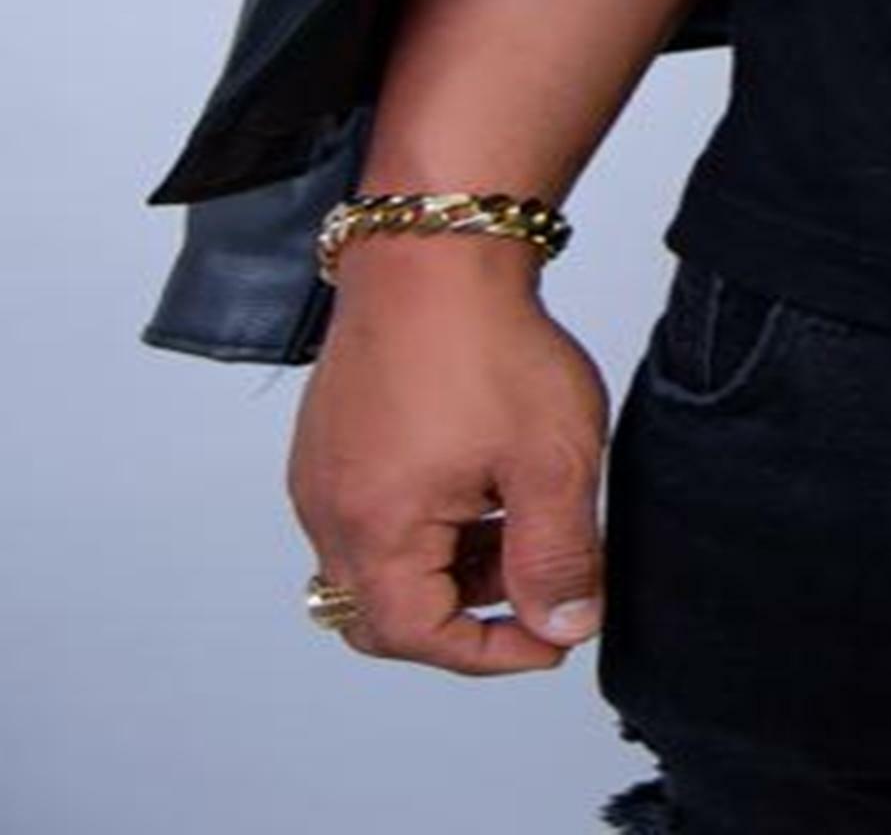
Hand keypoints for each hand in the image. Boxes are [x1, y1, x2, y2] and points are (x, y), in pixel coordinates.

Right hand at [286, 240, 609, 672]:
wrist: (437, 245)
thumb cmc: (488, 341)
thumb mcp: (550, 458)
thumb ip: (558, 554)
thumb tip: (565, 624)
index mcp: (372, 530)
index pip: (420, 639)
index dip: (492, 651)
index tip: (552, 638)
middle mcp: (327, 510)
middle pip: (384, 612)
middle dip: (464, 613)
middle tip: (532, 583)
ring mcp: (320, 471)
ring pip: (377, 560)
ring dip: (447, 563)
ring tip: (519, 515)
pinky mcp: (330, 436)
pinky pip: (368, 510)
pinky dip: (424, 519)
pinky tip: (482, 474)